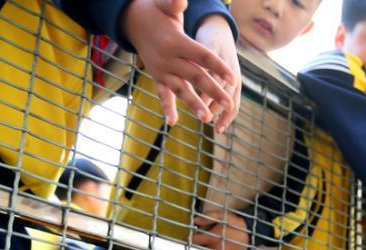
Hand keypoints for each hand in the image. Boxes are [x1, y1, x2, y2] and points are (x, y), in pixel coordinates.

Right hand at [123, 0, 236, 128]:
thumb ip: (174, 3)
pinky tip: (172, 122)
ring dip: (194, 104)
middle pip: (195, 76)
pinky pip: (162, 93)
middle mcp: (168, 59)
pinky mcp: (157, 77)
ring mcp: (161, 70)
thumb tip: (180, 1)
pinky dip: (167, 107)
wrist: (133, 21)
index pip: (201, 56)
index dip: (217, 66)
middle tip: (229, 104)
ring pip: (180, 89)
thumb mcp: (165, 5)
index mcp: (176, 42)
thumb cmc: (157, 12)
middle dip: (213, 90)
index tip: (232, 77)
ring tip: (207, 119)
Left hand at [191, 206, 249, 249]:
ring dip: (208, 246)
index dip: (191, 238)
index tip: (190, 236)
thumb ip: (207, 218)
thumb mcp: (222, 216)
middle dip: (200, 242)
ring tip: (214, 240)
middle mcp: (215, 247)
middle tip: (204, 237)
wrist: (250, 232)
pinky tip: (222, 244)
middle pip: (200, 247)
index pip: (194, 240)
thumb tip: (195, 220)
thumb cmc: (236, 223)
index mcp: (211, 238)